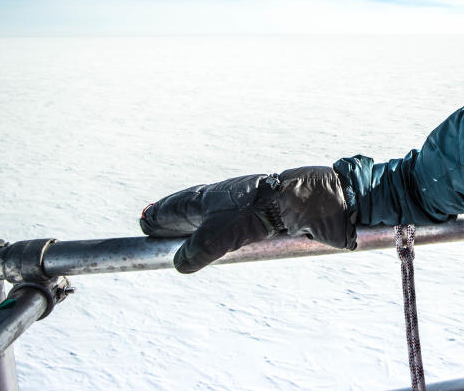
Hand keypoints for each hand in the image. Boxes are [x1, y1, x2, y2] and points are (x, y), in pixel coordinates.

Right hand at [140, 167, 356, 273]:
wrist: (318, 200)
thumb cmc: (271, 209)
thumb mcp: (227, 234)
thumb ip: (199, 250)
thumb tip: (179, 264)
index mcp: (210, 197)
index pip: (176, 208)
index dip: (159, 217)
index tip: (144, 222)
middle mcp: (226, 201)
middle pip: (193, 213)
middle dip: (174, 221)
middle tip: (154, 226)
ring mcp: (247, 209)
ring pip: (216, 220)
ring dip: (201, 228)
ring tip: (186, 236)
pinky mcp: (267, 220)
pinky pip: (241, 229)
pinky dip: (229, 236)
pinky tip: (231, 241)